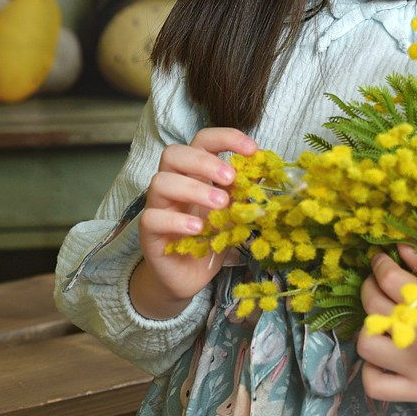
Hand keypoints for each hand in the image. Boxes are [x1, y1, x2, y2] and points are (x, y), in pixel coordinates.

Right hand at [131, 126, 258, 318]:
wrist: (187, 277)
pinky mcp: (149, 232)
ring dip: (194, 189)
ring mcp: (158, 206)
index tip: (253, 150)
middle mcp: (173, 184)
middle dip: (205, 161)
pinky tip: (198, 229)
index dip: (226, 138)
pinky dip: (177, 221)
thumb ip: (245, 190)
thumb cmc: (209, 239)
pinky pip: (153, 218)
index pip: (202, 141)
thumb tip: (267, 167)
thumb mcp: (234, 212)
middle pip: (175, 153)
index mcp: (194, 173)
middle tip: (232, 178)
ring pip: (161, 181)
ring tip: (221, 205)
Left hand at [356, 244, 416, 415]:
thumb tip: (401, 250)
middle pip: (373, 307)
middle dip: (369, 288)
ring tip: (380, 322)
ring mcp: (415, 369)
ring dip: (369, 330)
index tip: (380, 260)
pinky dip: (371, 371)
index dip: (380, 266)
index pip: (389, 279)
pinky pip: (374, 384)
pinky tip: (382, 358)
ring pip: (367, 345)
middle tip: (376, 285)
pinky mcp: (415, 393)